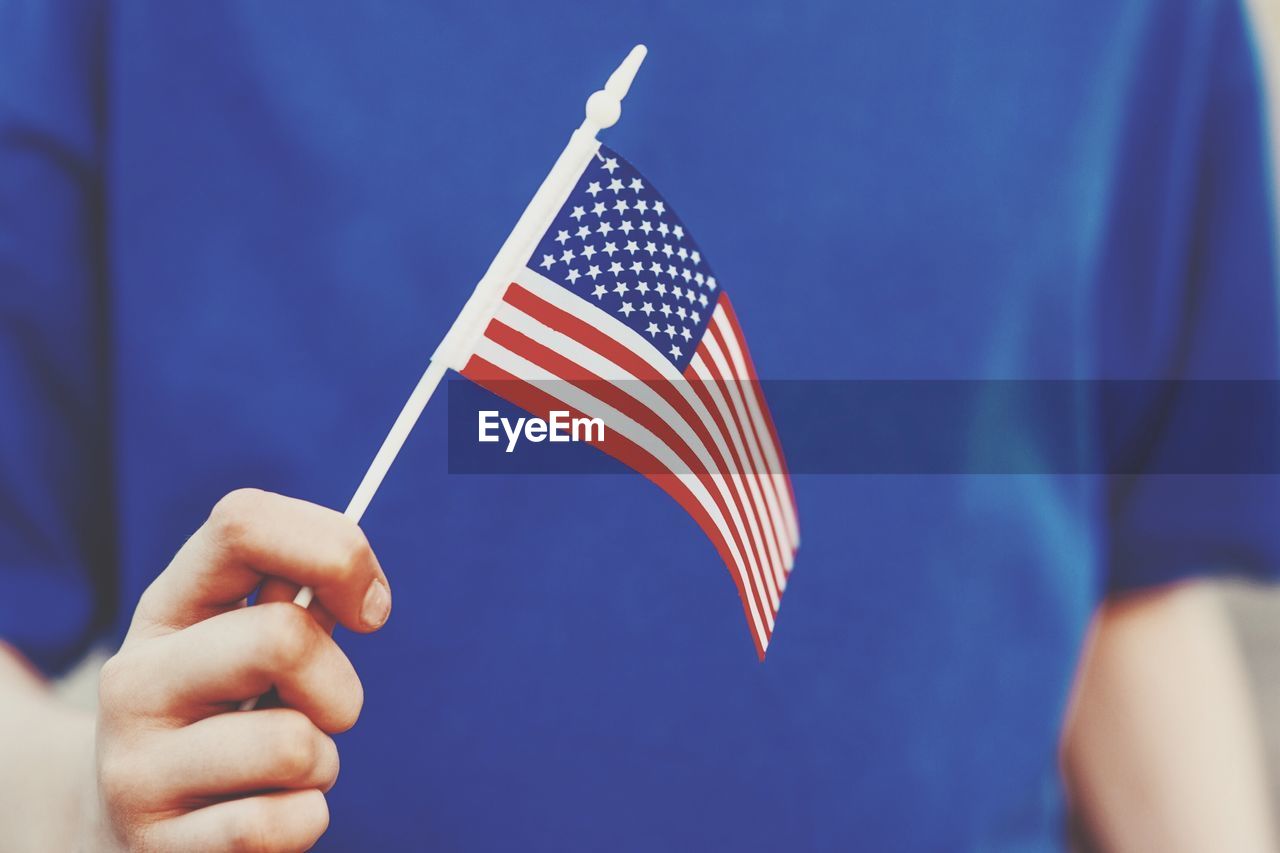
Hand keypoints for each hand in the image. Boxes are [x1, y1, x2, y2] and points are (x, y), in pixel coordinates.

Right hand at [92, 489, 391, 851]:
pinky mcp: (156, 846)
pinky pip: (289, 822)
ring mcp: (136, 766)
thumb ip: (297, 603)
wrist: (125, 835)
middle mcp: (136, 678)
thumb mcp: (246, 650)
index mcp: (168, 609)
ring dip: (321, 763)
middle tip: (324, 715)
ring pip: (295, 744)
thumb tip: (355, 584)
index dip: (336, 550)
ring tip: (277, 772)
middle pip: (283, 636)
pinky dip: (304, 821)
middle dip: (340, 685)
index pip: (243, 522)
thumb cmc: (224, 723)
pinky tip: (257, 815)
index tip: (370, 609)